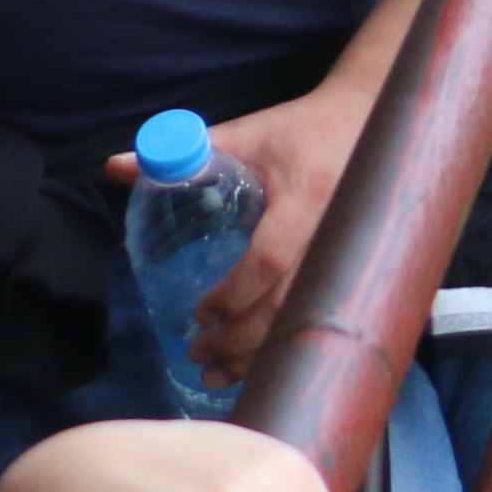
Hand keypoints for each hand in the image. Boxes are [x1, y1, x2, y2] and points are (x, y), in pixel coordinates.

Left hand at [104, 78, 370, 382]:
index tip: (198, 314)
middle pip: (291, 301)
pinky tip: (259, 363)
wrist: (376, 120)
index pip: (270, 258)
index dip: (233, 294)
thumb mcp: (247, 135)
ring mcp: (358, 250)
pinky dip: (290, 344)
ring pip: (310, 318)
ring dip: (262, 351)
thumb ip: (183, 153)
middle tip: (199, 353)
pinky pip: (327, 317)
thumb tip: (115, 167)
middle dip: (241, 337)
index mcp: (308, 194)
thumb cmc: (303, 131)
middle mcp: (338, 228)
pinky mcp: (364, 265)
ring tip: (217, 372)